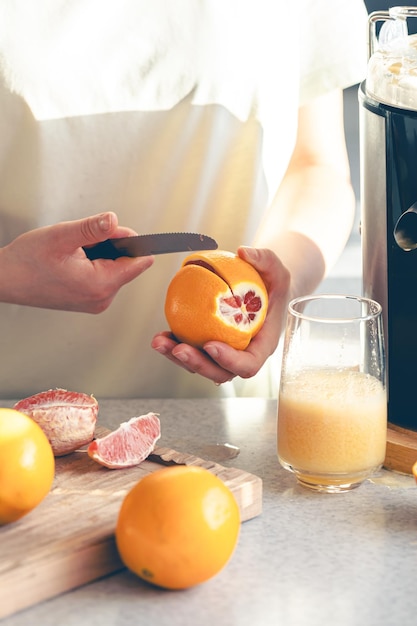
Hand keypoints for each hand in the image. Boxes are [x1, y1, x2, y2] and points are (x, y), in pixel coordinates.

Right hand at [0, 212, 153, 311]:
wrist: (4, 280)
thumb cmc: (26, 262)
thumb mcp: (61, 237)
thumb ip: (92, 228)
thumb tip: (114, 220)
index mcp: (100, 285)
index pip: (139, 262)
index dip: (130, 241)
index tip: (113, 231)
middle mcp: (101, 298)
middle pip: (126, 264)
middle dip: (110, 247)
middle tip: (81, 242)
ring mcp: (95, 302)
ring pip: (114, 268)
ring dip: (99, 255)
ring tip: (72, 253)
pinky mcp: (88, 300)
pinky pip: (102, 276)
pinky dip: (92, 264)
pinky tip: (71, 262)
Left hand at [151, 247, 290, 384]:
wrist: (265, 289)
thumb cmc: (273, 282)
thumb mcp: (277, 268)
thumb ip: (265, 259)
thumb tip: (244, 252)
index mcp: (263, 344)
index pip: (249, 364)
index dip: (230, 361)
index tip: (211, 345)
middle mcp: (243, 354)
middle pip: (220, 373)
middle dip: (197, 365)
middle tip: (178, 349)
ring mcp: (225, 353)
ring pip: (201, 366)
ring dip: (178, 358)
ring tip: (159, 342)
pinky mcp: (209, 346)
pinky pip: (192, 352)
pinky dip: (175, 346)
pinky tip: (161, 336)